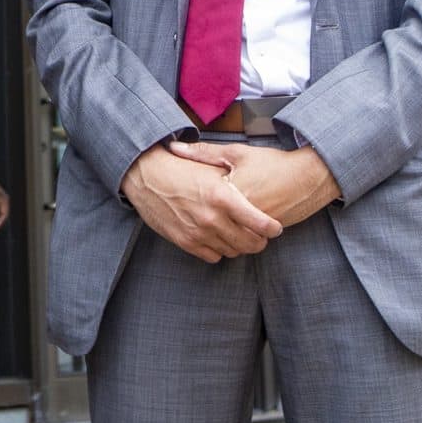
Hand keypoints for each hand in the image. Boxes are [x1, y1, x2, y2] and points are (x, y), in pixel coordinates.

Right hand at [119, 143, 281, 262]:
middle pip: (250, 243)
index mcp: (222, 196)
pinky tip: (218, 237)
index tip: (275, 227)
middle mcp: (212, 217)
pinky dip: (219, 249)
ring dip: (240, 246)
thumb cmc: (180, 168)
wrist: (145, 175)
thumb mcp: (211, 166)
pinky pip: (213, 256)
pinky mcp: (185, 242)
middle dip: (260, 241)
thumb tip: (258, 191)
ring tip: (239, 235)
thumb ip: (235, 181)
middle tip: (261, 235)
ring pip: (233, 251)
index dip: (273, 228)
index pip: (261, 223)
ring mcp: (198, 232)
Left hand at [168, 141, 341, 228]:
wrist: (309, 176)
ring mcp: (256, 226)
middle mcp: (243, 214)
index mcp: (230, 193)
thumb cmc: (272, 162)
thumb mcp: (236, 153)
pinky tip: (232, 227)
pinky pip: (246, 241)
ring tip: (211, 222)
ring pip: (229, 239)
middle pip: (212, 226)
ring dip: (220, 234)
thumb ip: (203, 153)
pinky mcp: (268, 233)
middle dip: (201, 221)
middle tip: (193, 214)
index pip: (201, 205)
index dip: (189, 201)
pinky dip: (238, 237)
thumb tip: (175, 148)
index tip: (182, 197)